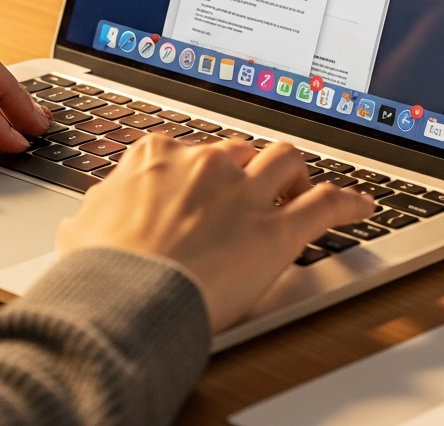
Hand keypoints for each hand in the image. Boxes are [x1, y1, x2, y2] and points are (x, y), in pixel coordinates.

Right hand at [56, 136, 373, 332]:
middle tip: (247, 192)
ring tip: (297, 188)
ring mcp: (244, 192)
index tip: (202, 182)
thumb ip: (99, 208)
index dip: (199, 168)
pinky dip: (348, 203)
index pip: (188, 147)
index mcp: (159, 154)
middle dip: (246, 168)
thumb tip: (93, 213)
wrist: (128, 295)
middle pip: (239, 149)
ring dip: (294, 172)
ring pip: (285, 159)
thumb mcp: (83, 224)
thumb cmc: (103, 265)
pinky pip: (326, 204)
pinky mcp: (278, 229)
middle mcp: (206, 163)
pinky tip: (360, 206)